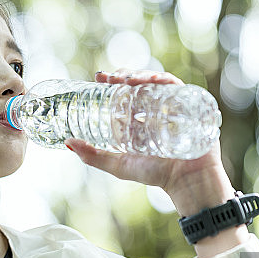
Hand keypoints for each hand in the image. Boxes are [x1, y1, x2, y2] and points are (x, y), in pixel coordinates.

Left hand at [65, 69, 247, 257]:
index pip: (125, 93)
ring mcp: (173, 106)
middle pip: (140, 84)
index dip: (112, 81)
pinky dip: (166, 80)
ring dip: (142, 74)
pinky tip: (154, 80)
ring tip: (129, 79)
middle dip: (125, 75)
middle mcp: (155, 109)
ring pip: (157, 82)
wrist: (187, 182)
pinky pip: (178, 87)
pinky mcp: (191, 106)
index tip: (99, 77)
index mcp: (139, 118)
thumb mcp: (119, 165)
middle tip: (112, 78)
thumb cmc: (156, 175)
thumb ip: (93, 156)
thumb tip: (68, 142)